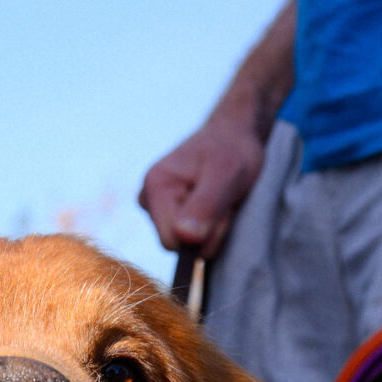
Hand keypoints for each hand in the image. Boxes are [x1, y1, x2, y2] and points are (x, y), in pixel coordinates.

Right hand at [138, 112, 266, 255]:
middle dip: (207, 231)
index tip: (220, 207)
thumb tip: (184, 236)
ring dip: (211, 228)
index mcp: (156, 185)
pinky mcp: (166, 214)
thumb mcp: (226, 175)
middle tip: (224, 203)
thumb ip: (205, 205)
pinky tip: (213, 204)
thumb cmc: (233, 151)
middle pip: (177, 245)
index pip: (171, 241)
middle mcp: (148, 197)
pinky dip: (207, 227)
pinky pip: (187, 240)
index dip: (202, 234)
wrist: (233, 136)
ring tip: (220, 200)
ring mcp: (155, 207)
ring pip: (184, 244)